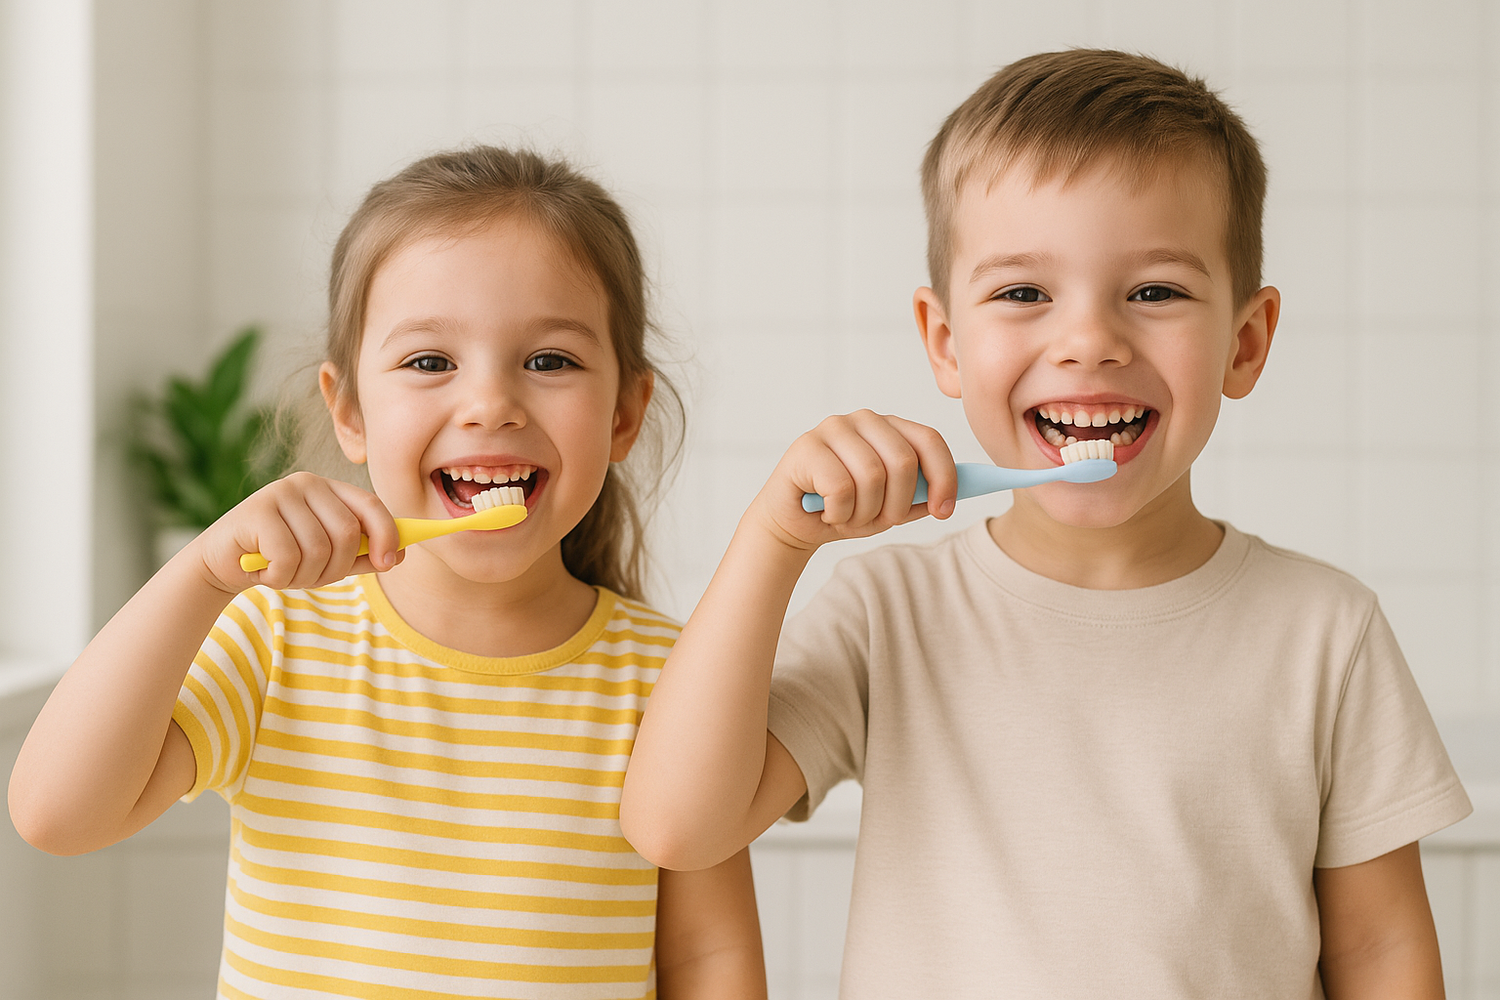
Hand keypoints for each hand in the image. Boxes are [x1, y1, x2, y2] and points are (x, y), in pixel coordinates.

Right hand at [190, 472, 402, 593]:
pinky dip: (281, 576)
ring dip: (305, 576)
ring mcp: (279, 493)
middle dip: (335, 568)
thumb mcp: (328, 559)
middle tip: (311, 578)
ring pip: (319, 549)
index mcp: (329, 489)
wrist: (222, 565)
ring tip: (284, 573)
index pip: (371, 505)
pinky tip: (265, 571)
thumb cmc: (281, 560)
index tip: (389, 563)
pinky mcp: (255, 511)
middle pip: (348, 532)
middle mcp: (306, 484)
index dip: (387, 534)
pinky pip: (288, 557)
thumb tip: (401, 553)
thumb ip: (363, 554)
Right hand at [750, 410, 957, 550]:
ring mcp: (833, 428)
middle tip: (880, 521)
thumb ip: (921, 497)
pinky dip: (838, 513)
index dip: (944, 477)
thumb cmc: (845, 510)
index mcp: (890, 428)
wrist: (793, 525)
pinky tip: (826, 511)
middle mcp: (864, 420)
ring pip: (872, 476)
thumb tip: (955, 494)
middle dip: (898, 504)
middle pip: (903, 461)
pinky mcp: (807, 446)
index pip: (929, 440)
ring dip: (864, 512)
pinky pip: (841, 488)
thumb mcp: (891, 508)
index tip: (943, 511)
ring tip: (848, 516)